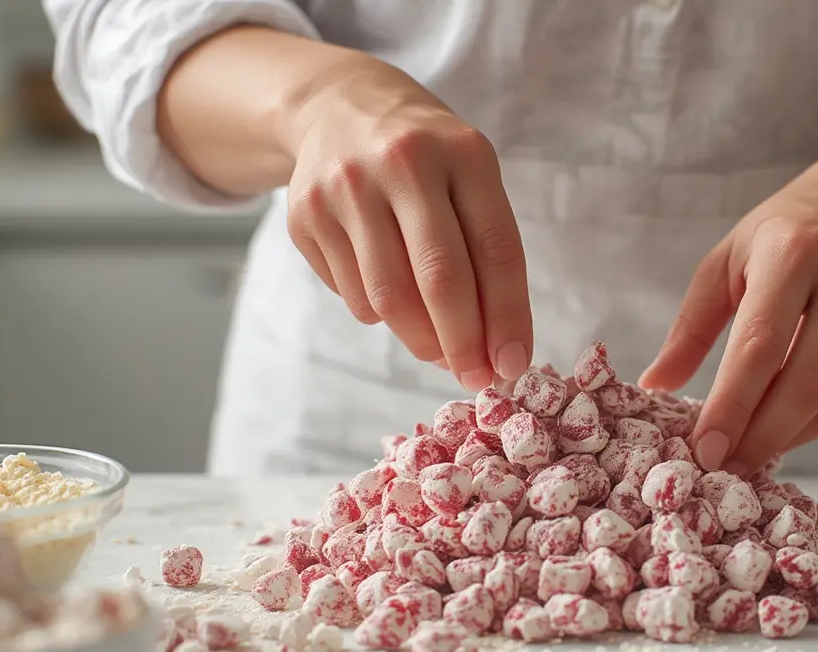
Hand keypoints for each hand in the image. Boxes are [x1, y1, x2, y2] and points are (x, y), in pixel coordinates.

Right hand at [281, 60, 530, 389]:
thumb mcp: (471, 180)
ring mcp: (346, 188)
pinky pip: (353, 295)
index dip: (507, 317)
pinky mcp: (305, 215)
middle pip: (439, 279)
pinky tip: (392, 296)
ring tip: (438, 350)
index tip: (512, 365)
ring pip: (388, 298)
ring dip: (421, 341)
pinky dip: (380, 314)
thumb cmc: (428, 160)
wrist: (341, 108)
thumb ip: (487, 254)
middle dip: (463, 344)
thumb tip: (493, 351)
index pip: (495, 249)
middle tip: (475, 378)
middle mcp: (402, 163)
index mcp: (463, 153)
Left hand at [640, 171, 817, 476]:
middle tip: (725, 468)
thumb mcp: (727, 260)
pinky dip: (817, 425)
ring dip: (790, 438)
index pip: (760, 346)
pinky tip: (784, 431)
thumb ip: (690, 326)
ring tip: (748, 454)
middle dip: (762, 436)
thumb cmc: (786, 232)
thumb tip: (655, 385)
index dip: (732, 406)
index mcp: (793, 253)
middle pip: (807, 382)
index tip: (705, 448)